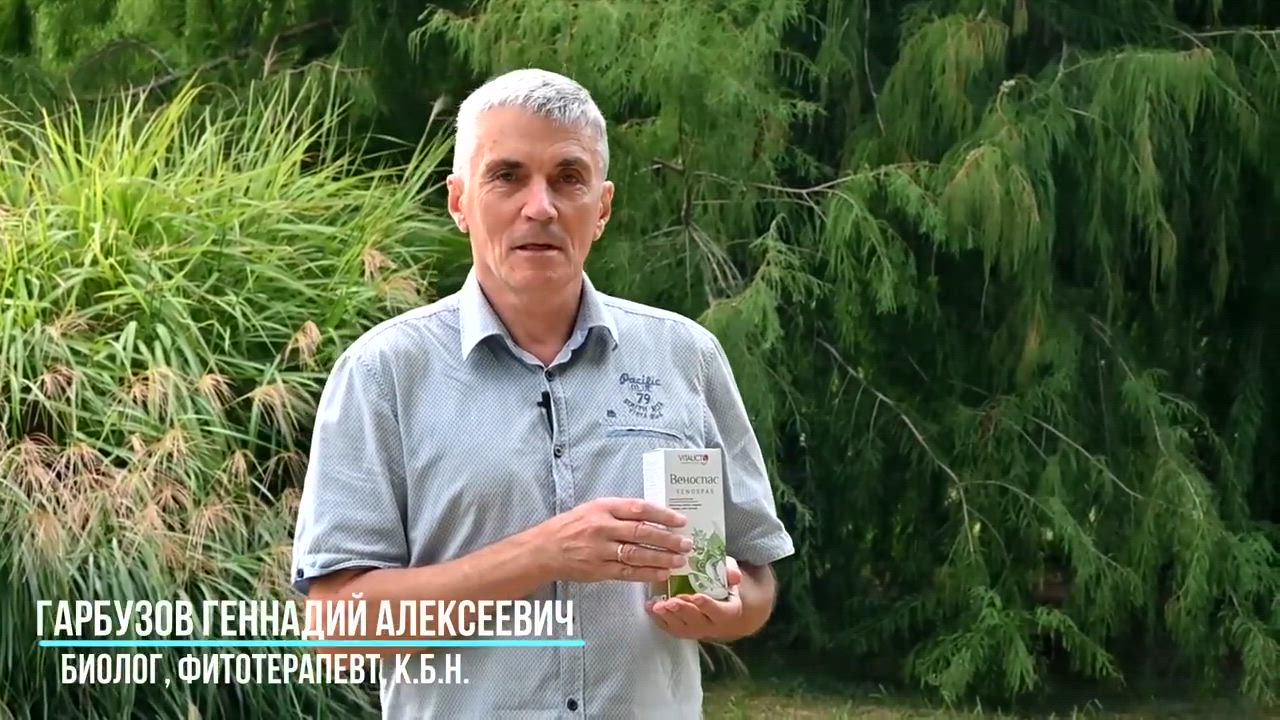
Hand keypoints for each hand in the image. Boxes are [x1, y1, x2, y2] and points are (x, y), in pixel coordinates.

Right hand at [536, 497, 693, 583]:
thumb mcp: (593, 509)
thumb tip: (653, 516)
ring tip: (680, 560)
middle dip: (668, 539)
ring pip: (637, 554)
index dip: (662, 514)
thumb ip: (619, 511)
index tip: (681, 520)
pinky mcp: (598, 570)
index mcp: (603, 507)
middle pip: (641, 532)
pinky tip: (663, 573)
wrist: (544, 549)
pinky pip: (627, 572)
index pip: (639, 508)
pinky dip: (647, 573)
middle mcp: (602, 527)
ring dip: (662, 558)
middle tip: (687, 543)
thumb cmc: (571, 526)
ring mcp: (600, 550)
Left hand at [646, 556, 744, 640]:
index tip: (697, 597)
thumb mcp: (729, 576)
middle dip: (682, 610)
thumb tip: (734, 575)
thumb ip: (730, 572)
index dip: (708, 605)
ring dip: (668, 616)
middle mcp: (711, 625)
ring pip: (682, 626)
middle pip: (696, 620)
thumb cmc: (724, 587)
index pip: (719, 611)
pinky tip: (649, 607)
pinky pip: (670, 628)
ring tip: (657, 605)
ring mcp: (696, 630)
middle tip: (671, 602)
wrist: (721, 609)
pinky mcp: (682, 631)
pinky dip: (658, 619)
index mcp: (728, 612)